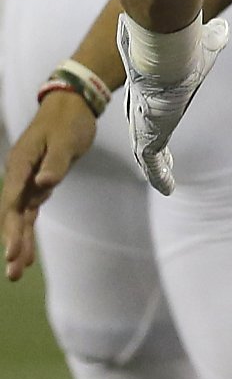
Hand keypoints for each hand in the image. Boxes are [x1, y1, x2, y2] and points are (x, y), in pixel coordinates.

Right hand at [3, 90, 95, 279]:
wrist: (71, 105)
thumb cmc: (68, 121)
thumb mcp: (66, 139)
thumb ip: (56, 163)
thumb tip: (44, 184)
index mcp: (20, 165)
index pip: (13, 202)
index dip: (12, 228)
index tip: (12, 251)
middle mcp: (18, 175)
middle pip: (13, 215)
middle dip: (13, 243)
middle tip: (14, 273)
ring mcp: (26, 180)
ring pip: (21, 216)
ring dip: (20, 241)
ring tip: (18, 270)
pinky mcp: (38, 181)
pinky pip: (30, 210)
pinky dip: (28, 228)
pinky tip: (25, 250)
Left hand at [121, 16, 229, 195]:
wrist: (165, 56)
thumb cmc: (181, 48)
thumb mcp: (201, 45)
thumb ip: (210, 40)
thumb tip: (222, 29)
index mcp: (158, 89)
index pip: (154, 108)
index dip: (157, 116)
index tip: (163, 120)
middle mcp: (147, 108)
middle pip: (147, 130)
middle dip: (152, 146)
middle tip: (160, 159)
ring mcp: (144, 124)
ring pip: (148, 150)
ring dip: (157, 166)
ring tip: (165, 181)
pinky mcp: (148, 137)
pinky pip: (153, 164)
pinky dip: (160, 177)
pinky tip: (168, 189)